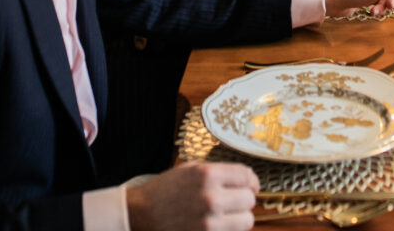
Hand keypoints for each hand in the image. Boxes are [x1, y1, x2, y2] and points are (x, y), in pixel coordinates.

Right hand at [126, 161, 258, 230]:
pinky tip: (218, 225)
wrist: (142, 215)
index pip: (247, 176)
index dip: (251, 181)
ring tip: (228, 215)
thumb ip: (219, 172)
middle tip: (235, 200)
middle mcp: (211, 198)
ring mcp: (209, 223)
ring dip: (240, 218)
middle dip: (244, 199)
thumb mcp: (191, 170)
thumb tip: (246, 179)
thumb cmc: (166, 190)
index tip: (250, 185)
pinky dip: (229, 230)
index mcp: (208, 175)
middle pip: (249, 200)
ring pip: (246, 221)